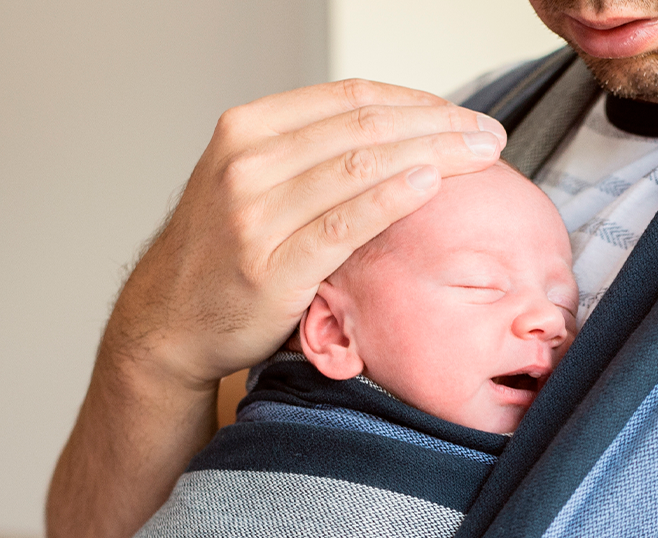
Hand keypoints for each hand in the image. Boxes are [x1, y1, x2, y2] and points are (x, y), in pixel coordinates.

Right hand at [104, 80, 508, 389]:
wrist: (169, 319)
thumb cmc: (225, 251)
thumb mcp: (253, 180)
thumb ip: (310, 153)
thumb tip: (397, 131)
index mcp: (247, 129)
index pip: (350, 98)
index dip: (417, 100)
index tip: (462, 115)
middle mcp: (247, 163)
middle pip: (364, 127)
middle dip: (438, 124)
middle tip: (489, 134)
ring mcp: (255, 214)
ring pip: (361, 167)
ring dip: (432, 154)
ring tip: (480, 156)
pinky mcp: (273, 266)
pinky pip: (346, 223)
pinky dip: (393, 197)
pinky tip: (431, 184)